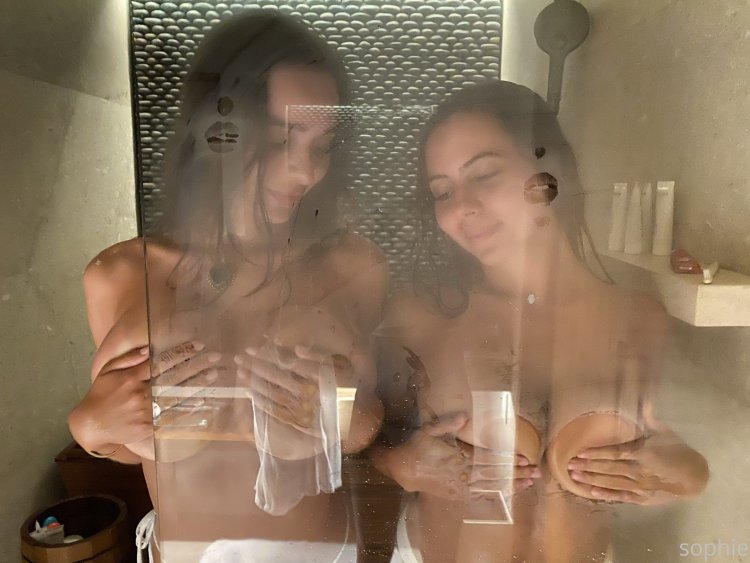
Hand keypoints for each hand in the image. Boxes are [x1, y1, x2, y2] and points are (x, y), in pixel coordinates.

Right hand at [69, 341, 220, 453]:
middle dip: (195, 366)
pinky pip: (171, 417)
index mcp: (131, 377)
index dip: (181, 353)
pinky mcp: (148, 425)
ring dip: (196, 385)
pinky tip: (202, 402)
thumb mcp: (108, 371)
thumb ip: (127, 358)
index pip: (161, 362)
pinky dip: (187, 409)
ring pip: (175, 396)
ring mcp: (145, 410)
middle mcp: (140, 392)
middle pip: (173, 377)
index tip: (198, 345)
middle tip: (215, 357)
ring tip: (214, 375)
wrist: (91, 425)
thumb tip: (148, 347)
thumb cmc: (100, 395)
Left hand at [235, 343, 344, 435]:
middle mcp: (307, 393)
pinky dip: (262, 402)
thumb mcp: (345, 367)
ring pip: (274, 394)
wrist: (358, 420)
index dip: (268, 355)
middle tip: (238, 358)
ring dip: (255, 383)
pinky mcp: (299, 421)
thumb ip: (322, 358)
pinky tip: (251, 394)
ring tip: (241, 373)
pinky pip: (277, 411)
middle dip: (256, 367)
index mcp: (318, 377)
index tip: (252, 349)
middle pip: (276, 378)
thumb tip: (297, 349)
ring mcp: (301, 409)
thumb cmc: (352, 388)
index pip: (287, 364)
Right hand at [392, 413, 540, 500]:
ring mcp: (462, 486)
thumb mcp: (429, 430)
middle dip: (517, 473)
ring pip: (492, 486)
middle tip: (536, 473)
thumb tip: (465, 417)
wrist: (404, 470)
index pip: (490, 459)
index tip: (525, 459)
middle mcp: (464, 473)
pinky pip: (481, 496)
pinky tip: (508, 494)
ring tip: (529, 483)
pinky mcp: (458, 494)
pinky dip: (496, 494)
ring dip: (511, 485)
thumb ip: (448, 423)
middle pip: (496, 474)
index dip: (509, 460)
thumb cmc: (417, 447)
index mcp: (460, 457)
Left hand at [567, 403, 708, 504]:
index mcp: (642, 453)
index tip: (580, 453)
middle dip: (588, 467)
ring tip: (574, 477)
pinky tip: (592, 493)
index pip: (614, 453)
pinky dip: (607, 496)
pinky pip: (621, 497)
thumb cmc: (677, 450)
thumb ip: (649, 415)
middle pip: (609, 469)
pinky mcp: (642, 498)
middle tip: (569, 466)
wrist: (694, 477)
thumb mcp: (664, 431)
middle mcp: (638, 471)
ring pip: (611, 483)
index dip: (596, 454)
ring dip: (592, 480)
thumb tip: (645, 397)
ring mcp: (640, 487)